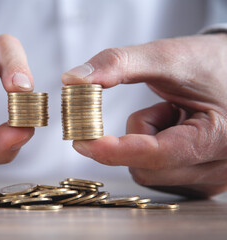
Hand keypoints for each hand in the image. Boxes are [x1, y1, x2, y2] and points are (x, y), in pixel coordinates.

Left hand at [62, 34, 226, 197]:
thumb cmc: (209, 62)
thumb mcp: (167, 57)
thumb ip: (119, 64)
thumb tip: (72, 80)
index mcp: (221, 137)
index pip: (155, 155)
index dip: (112, 150)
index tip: (80, 140)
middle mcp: (222, 166)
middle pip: (145, 169)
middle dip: (135, 135)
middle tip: (159, 107)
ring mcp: (213, 178)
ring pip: (146, 174)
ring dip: (143, 142)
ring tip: (173, 116)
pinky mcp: (202, 181)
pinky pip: (156, 175)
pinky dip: (151, 152)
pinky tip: (176, 132)